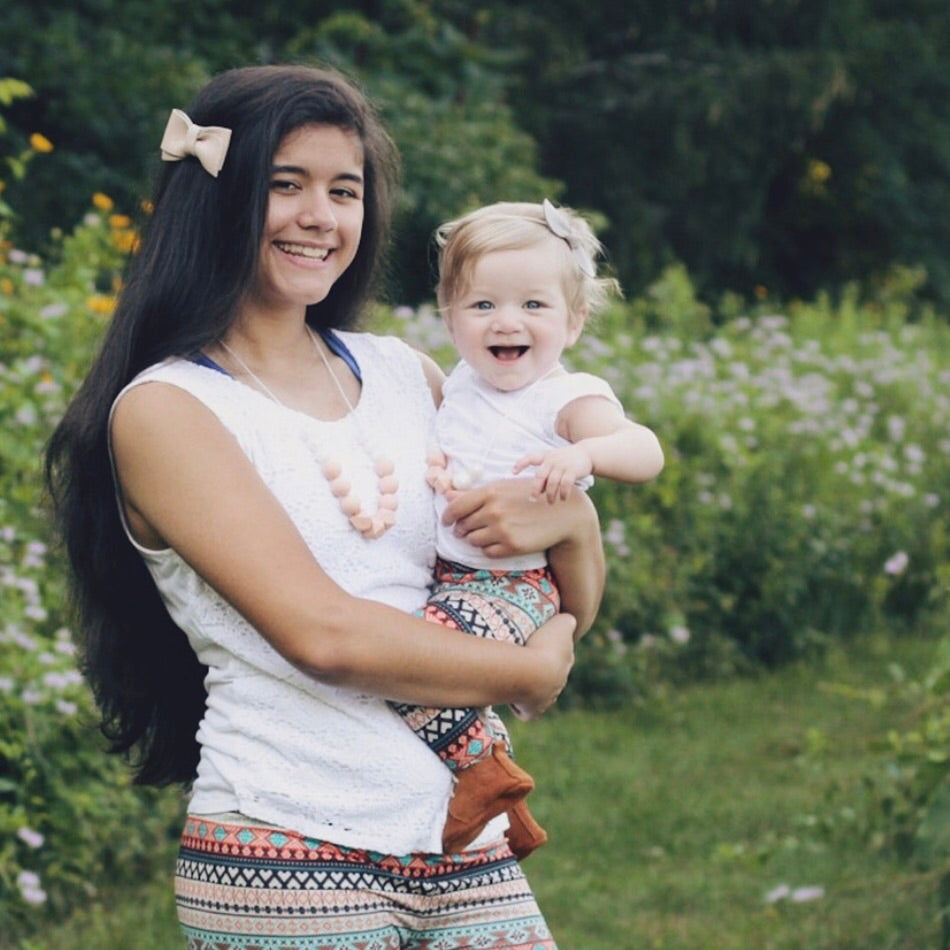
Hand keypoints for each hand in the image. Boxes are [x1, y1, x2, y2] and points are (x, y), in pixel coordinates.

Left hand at [442, 477, 573, 558]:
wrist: (563, 512)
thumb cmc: (530, 496)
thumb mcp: (504, 487)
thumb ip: (474, 493)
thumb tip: (447, 495)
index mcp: (490, 492)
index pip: (456, 507)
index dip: (447, 516)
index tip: (446, 521)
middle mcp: (494, 511)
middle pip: (463, 526)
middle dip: (462, 528)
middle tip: (469, 528)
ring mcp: (503, 529)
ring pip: (472, 540)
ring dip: (475, 539)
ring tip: (487, 533)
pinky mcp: (512, 546)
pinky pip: (487, 552)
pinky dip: (489, 548)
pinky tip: (499, 541)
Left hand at [513, 444, 593, 501]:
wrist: (587, 453)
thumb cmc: (566, 460)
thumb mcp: (554, 463)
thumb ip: (545, 475)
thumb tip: (537, 492)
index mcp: (545, 456)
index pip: (530, 458)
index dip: (521, 464)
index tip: (513, 472)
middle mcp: (552, 460)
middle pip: (540, 475)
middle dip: (535, 489)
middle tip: (533, 499)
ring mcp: (562, 464)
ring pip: (552, 482)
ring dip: (551, 494)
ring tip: (551, 502)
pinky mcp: (573, 470)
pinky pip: (565, 484)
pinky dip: (563, 493)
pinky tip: (563, 498)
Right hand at [513, 613, 575, 719]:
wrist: (532, 672)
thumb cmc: (544, 644)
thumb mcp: (561, 622)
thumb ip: (567, 620)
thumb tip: (569, 620)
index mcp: (566, 661)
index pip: (561, 655)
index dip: (548, 648)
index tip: (534, 643)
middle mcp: (559, 683)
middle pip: (550, 677)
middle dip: (538, 669)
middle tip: (520, 659)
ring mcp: (547, 699)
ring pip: (537, 694)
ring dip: (527, 686)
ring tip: (512, 675)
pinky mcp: (533, 712)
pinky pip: (525, 711)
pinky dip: (518, 705)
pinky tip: (509, 695)